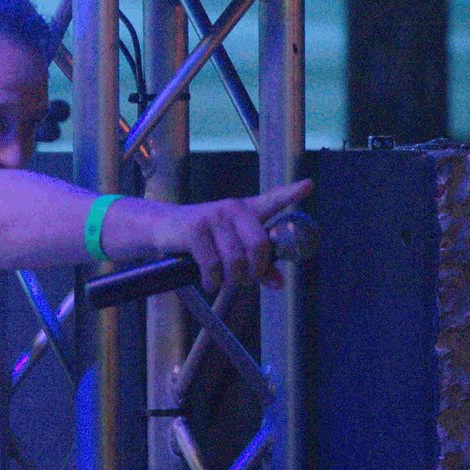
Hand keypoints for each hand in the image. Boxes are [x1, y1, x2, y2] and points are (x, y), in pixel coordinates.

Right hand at [129, 178, 310, 291]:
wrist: (162, 229)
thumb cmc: (201, 240)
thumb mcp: (232, 250)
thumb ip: (258, 266)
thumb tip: (279, 283)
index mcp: (246, 210)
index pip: (273, 200)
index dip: (292, 193)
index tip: (308, 185)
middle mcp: (232, 209)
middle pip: (259, 245)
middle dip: (255, 270)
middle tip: (245, 280)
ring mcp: (213, 217)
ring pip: (236, 259)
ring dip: (232, 279)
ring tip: (224, 282)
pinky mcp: (195, 229)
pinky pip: (213, 265)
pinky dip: (213, 281)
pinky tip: (209, 282)